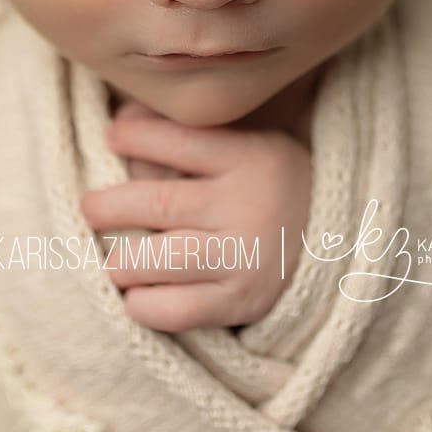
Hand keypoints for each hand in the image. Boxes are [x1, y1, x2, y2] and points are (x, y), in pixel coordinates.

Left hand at [80, 99, 311, 333]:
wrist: (342, 246)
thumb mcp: (247, 147)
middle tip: (90, 210)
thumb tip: (121, 122)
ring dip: (121, 262)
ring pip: (159, 259)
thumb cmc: (273, 188)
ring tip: (113, 260)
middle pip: (158, 204)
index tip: (110, 136)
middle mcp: (247, 207)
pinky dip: (145, 305)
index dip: (134, 136)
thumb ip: (187, 137)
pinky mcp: (241, 303)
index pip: (178, 141)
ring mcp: (245, 258)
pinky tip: (137, 296)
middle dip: (108, 207)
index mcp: (251, 158)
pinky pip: (178, 310)